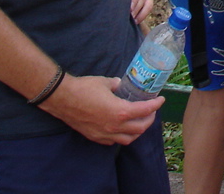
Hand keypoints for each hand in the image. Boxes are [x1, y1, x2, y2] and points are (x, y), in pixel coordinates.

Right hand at [41, 74, 163, 144]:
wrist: (63, 99)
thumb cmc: (84, 88)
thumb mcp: (106, 82)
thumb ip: (117, 85)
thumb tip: (121, 84)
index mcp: (120, 111)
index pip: (145, 111)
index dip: (156, 105)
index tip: (161, 99)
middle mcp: (114, 126)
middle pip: (140, 128)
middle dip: (150, 119)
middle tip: (152, 110)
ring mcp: (104, 134)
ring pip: (128, 139)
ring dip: (138, 131)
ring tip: (140, 121)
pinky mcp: (95, 137)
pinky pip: (114, 141)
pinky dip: (122, 136)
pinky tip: (122, 128)